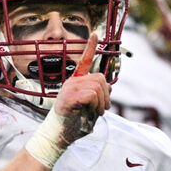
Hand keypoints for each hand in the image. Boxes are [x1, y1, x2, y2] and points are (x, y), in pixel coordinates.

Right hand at [25, 34, 109, 166]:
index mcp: (77, 82)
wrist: (61, 136)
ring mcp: (69, 89)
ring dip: (102, 103)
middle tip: (102, 109)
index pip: (85, 61)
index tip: (96, 34)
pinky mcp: (68, 98)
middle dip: (107, 96)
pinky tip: (89, 112)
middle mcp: (72, 82)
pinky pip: (91, 95)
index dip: (90, 47)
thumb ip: (100, 96)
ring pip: (98, 87)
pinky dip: (95, 106)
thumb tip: (110, 89)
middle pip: (101, 79)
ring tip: (95, 113)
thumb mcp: (92, 107)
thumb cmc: (76, 124)